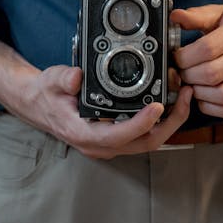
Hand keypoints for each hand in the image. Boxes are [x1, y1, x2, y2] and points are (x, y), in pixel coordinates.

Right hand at [0, 36, 192, 160]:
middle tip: (184, 97)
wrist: (38, 104)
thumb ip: (62, 79)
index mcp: (84, 134)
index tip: (158, 106)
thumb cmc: (46, 94)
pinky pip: (143, 135)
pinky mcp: (115, 137)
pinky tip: (169, 102)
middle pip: (144, 143)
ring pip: (148, 142)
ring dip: (169, 123)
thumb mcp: (50, 80)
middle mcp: (100, 145)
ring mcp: (109, 144)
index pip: (119, 135)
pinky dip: (160, 121)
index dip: (141, 123)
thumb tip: (75, 77)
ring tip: (184, 97)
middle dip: (170, 123)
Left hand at [171, 4, 222, 118]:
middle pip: (213, 73)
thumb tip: (175, 16)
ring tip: (192, 83)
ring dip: (199, 93)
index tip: (177, 57)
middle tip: (181, 71)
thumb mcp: (222, 13)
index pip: (208, 48)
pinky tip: (203, 95)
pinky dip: (210, 106)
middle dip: (189, 75)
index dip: (186, 56)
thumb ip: (197, 16)